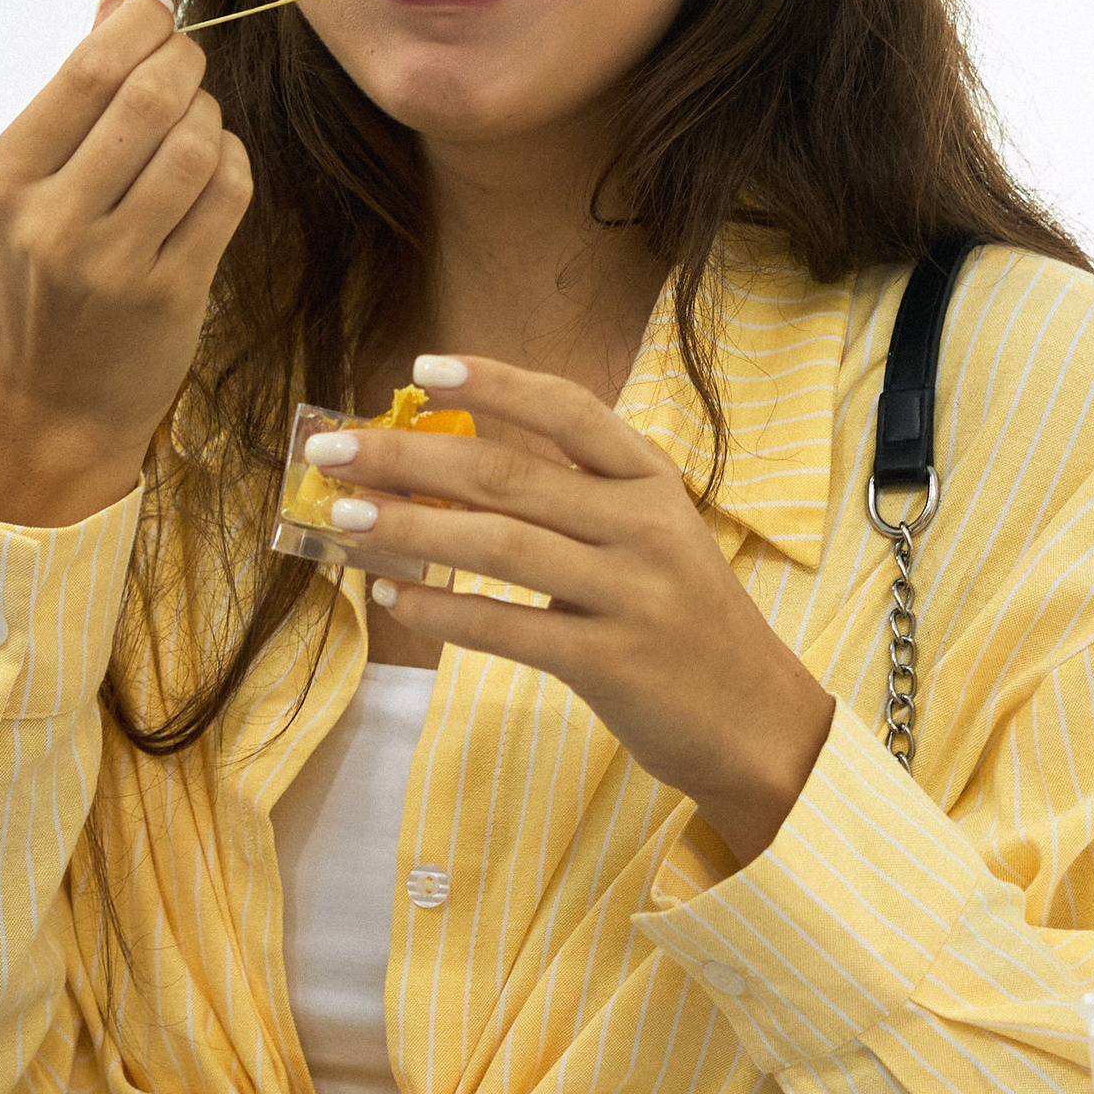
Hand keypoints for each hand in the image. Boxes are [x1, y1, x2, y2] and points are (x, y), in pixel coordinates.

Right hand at [0, 0, 251, 528]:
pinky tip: (214, 168)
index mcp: (7, 176)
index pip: (91, 65)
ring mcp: (113, 262)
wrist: (53, 407)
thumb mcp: (28, 191)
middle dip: (186, 63)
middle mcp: (53, 219)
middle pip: (149, 95)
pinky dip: (232, 162)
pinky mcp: (171, 294)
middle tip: (189, 68)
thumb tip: (118, 2)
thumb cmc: (46, 283)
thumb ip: (72, 97)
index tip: (159, 21)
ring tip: (197, 125)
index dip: (144, 24)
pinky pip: (226, 193)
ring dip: (211, 116)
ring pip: (196, 143)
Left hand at [306, 356, 835, 865]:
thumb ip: (577, 503)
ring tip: (345, 517)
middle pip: (509, 476)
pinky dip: (444, 611)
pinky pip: (508, 628)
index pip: (567, 412)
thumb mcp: (653, 540)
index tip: (420, 369)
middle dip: (409, 456)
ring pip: (501, 545)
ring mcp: (630, 595)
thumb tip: (452, 471)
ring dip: (411, 528)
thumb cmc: (687, 624)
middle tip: (333, 449)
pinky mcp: (610, 663)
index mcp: (653, 484)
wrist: (760, 724)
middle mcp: (644, 528)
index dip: (493, 384)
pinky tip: (394, 598)